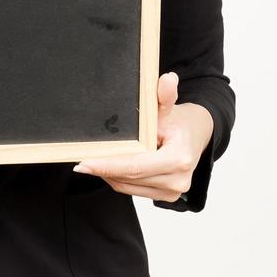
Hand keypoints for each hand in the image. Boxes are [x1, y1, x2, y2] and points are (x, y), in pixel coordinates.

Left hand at [71, 71, 212, 202]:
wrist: (196, 136)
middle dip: (103, 169)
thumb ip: (165, 96)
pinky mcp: (165, 197)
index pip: (135, 166)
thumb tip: (168, 79)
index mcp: (178, 159)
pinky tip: (109, 166)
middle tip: (80, 160)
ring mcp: (172, 192)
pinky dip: (119, 178)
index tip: (84, 163)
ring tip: (94, 161)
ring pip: (128, 187)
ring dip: (109, 175)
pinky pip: (133, 190)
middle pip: (129, 178)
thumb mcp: (170, 108)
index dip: (108, 165)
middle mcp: (177, 180)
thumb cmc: (179, 122)